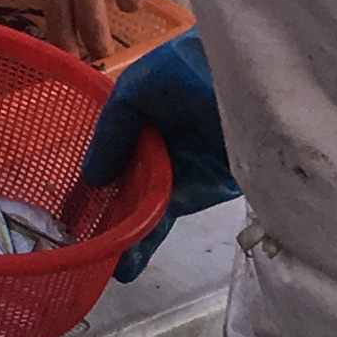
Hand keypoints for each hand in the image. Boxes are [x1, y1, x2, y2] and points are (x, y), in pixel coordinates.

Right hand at [80, 33, 238, 279]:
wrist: (271, 94)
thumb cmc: (203, 72)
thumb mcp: (146, 86)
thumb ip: (115, 127)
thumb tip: (93, 178)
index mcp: (142, 102)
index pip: (107, 138)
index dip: (89, 167)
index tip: (65, 201)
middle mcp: (157, 133)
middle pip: (122, 175)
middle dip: (101, 207)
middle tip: (76, 241)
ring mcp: (180, 163)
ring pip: (141, 200)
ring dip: (121, 230)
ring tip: (99, 263)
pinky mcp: (204, 189)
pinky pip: (168, 214)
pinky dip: (148, 238)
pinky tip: (126, 264)